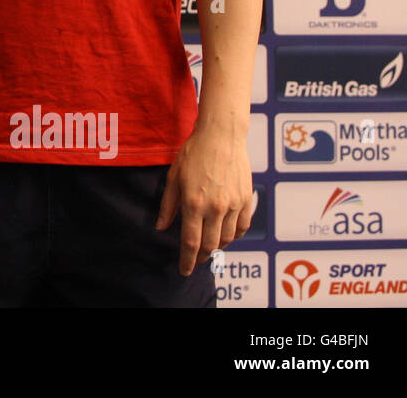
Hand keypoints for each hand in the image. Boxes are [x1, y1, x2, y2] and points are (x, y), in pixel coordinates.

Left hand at [155, 124, 252, 275]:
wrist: (221, 137)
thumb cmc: (193, 153)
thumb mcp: (173, 178)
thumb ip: (168, 205)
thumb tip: (161, 227)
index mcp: (193, 204)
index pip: (191, 242)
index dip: (187, 260)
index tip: (184, 270)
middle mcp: (215, 208)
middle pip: (210, 245)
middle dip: (202, 257)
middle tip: (196, 261)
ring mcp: (234, 205)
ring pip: (227, 239)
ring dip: (217, 247)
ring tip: (209, 247)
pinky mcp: (246, 200)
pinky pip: (243, 227)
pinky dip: (234, 236)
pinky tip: (226, 235)